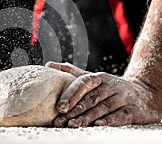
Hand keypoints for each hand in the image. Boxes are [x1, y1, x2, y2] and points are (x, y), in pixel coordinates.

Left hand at [45, 62, 161, 126]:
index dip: (71, 94)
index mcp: (99, 78)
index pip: (83, 83)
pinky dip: (109, 121)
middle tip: (61, 121)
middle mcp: (111, 86)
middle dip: (74, 111)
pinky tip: (98, 126)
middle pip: (91, 98)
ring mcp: (123, 97)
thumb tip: (48, 65)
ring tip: (73, 125)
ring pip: (103, 108)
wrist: (143, 93)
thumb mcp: (93, 78)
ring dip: (87, 117)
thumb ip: (71, 73)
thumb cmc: (110, 87)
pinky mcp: (134, 110)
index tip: (59, 107)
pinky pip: (121, 116)